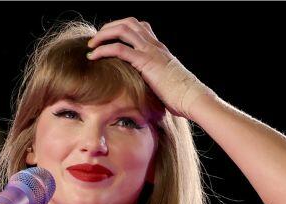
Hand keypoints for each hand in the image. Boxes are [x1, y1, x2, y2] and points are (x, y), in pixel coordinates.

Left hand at [86, 18, 215, 120]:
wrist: (193, 98)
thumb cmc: (183, 97)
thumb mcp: (166, 84)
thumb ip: (154, 80)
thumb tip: (146, 92)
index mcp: (159, 49)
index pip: (140, 27)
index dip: (122, 28)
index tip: (109, 38)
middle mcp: (154, 45)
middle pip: (128, 23)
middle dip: (109, 27)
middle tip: (96, 39)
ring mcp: (150, 51)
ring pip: (123, 29)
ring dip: (103, 34)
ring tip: (92, 44)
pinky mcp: (145, 62)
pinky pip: (119, 49)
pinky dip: (103, 49)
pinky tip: (93, 56)